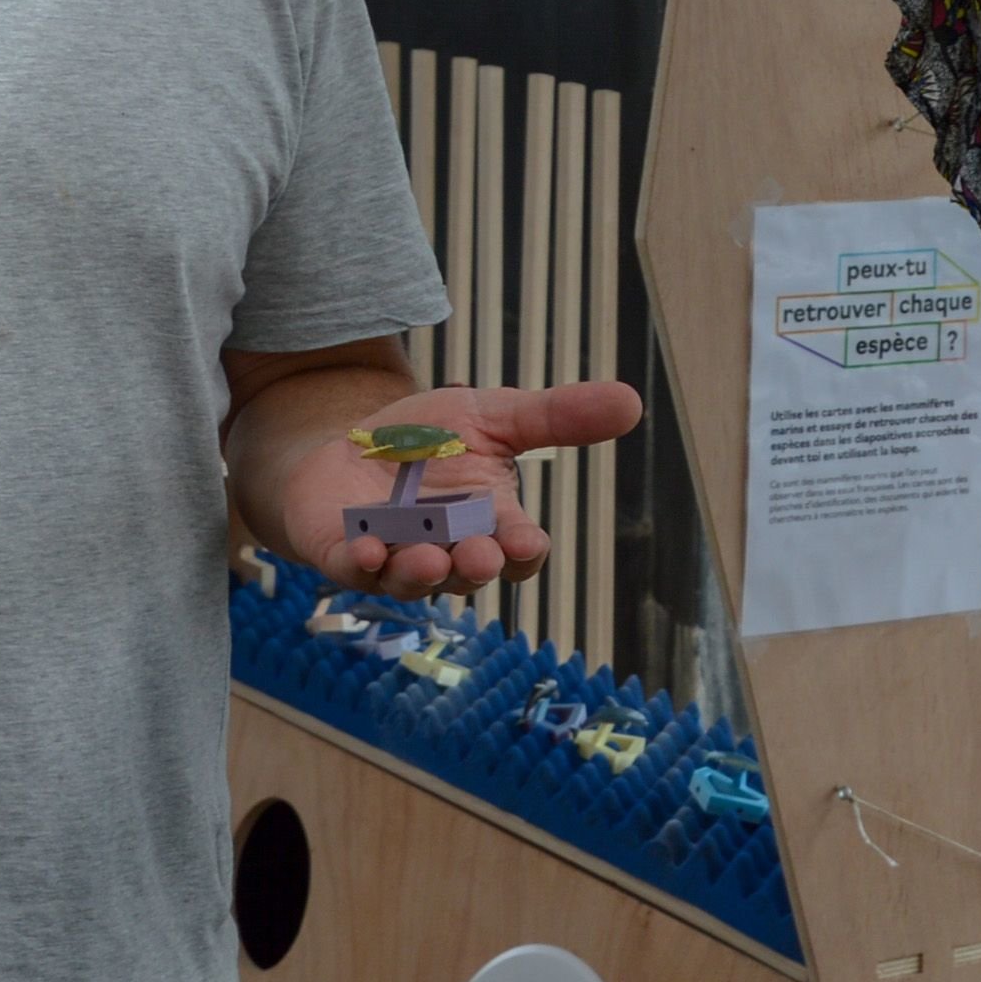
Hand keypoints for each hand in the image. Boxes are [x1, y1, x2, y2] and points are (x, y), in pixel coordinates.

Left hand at [282, 379, 643, 593]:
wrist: (348, 440)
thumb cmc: (428, 438)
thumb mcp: (494, 414)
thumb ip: (556, 417)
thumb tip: (632, 401)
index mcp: (490, 521)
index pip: (518, 550)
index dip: (523, 549)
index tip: (526, 541)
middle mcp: (448, 550)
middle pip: (470, 572)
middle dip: (475, 565)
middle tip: (479, 555)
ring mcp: (396, 559)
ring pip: (416, 581)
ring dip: (422, 573)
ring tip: (426, 558)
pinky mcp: (348, 557)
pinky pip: (357, 572)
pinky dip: (363, 564)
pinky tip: (365, 549)